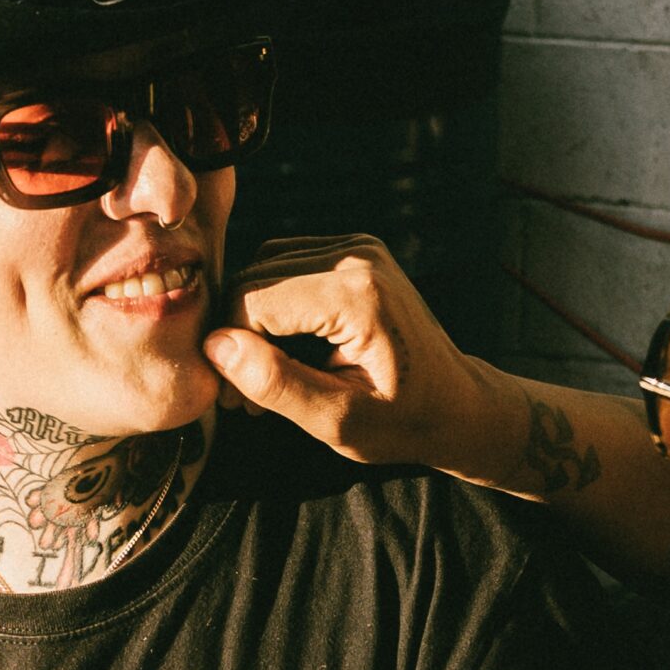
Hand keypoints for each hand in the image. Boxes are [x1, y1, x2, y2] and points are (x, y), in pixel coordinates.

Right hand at [203, 235, 507, 472]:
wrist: (454, 404)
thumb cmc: (401, 423)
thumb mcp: (338, 421)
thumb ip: (277, 384)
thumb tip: (216, 346)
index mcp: (356, 294)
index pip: (254, 300)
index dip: (229, 349)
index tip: (235, 400)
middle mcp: (355, 256)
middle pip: (254, 278)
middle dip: (236, 336)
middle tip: (243, 397)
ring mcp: (355, 246)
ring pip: (262, 268)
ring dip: (250, 321)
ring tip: (264, 377)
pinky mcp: (352, 251)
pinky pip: (285, 265)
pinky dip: (271, 306)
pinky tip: (282, 351)